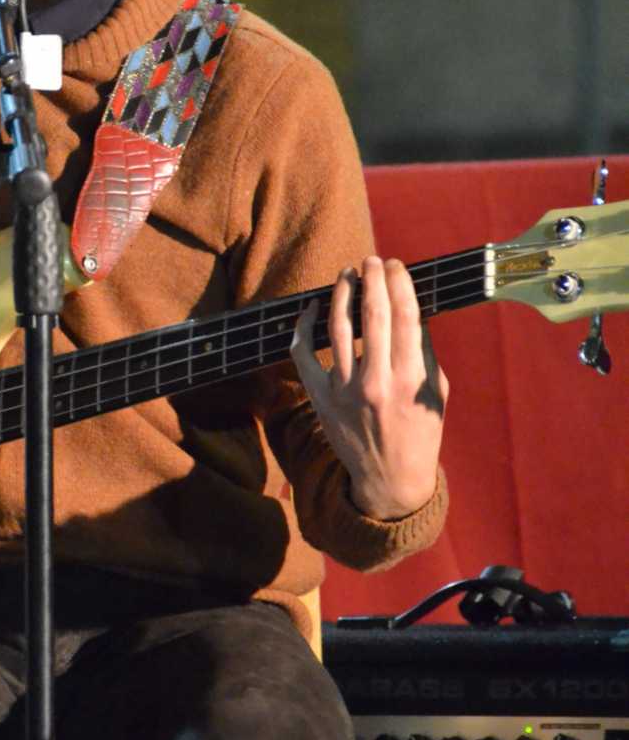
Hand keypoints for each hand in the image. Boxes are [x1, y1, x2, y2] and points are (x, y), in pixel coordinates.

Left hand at [290, 256, 446, 519]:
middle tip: (371, 260)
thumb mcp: (435, 391)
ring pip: (337, 327)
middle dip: (371, 279)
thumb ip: (424, 350)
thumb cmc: (419, 430)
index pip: (405, 316)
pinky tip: (312, 308)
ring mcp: (345, 390)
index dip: (399, 283)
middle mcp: (377, 382)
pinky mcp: (320, 398)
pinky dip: (304, 327)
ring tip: (346, 274)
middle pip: (372, 315)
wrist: (390, 478)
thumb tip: (411, 305)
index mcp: (411, 379)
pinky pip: (304, 354)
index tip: (395, 265)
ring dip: (341, 294)